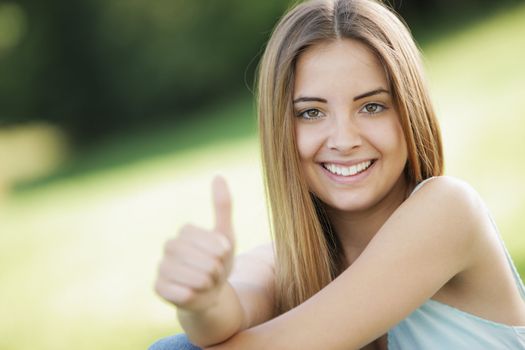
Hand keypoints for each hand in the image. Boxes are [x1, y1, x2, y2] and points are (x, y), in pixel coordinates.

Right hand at [155, 176, 234, 311]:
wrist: (210, 293)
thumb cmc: (219, 262)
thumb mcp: (226, 235)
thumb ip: (222, 206)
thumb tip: (218, 175)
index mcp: (184, 231)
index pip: (210, 241)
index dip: (221, 252)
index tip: (221, 256)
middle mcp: (169, 247)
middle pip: (205, 261)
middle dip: (216, 270)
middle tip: (213, 272)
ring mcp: (161, 267)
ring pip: (195, 278)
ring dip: (208, 283)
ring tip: (205, 282)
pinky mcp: (157, 288)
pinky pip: (182, 293)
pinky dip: (194, 295)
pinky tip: (192, 293)